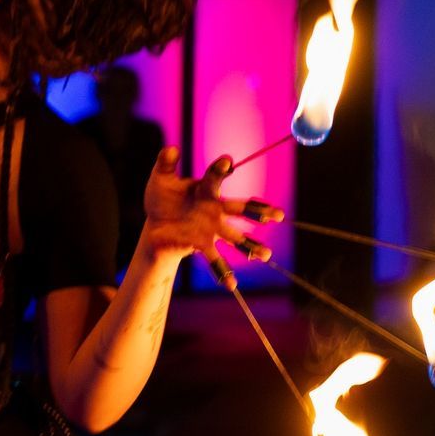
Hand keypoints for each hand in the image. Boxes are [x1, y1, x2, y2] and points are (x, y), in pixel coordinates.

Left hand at [139, 147, 283, 266]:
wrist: (156, 225)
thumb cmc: (162, 199)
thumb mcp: (161, 179)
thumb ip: (166, 164)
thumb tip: (171, 148)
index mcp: (206, 190)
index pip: (215, 177)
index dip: (220, 169)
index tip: (226, 161)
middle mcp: (214, 210)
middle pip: (240, 209)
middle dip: (259, 212)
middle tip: (279, 215)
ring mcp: (211, 229)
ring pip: (236, 237)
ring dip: (251, 246)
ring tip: (266, 255)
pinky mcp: (202, 245)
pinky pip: (216, 260)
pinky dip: (224, 273)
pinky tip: (232, 286)